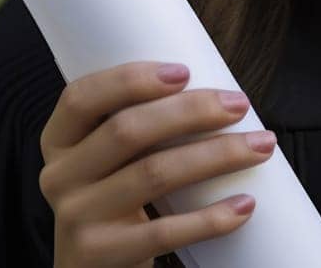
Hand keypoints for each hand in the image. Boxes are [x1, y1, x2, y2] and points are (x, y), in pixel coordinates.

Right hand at [39, 61, 274, 266]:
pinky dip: (211, 218)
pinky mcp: (101, 256)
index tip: (185, 71)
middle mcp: (59, 176)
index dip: (130, 80)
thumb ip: (138, 126)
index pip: (81, 98)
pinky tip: (245, 205)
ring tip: (261, 145)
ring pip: (153, 174)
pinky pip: (164, 232)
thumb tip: (216, 90)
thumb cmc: (118, 197)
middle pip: (127, 131)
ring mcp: (77, 218)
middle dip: (191, 111)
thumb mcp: (110, 160)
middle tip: (239, 104)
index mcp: (59, 141)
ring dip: (217, 155)